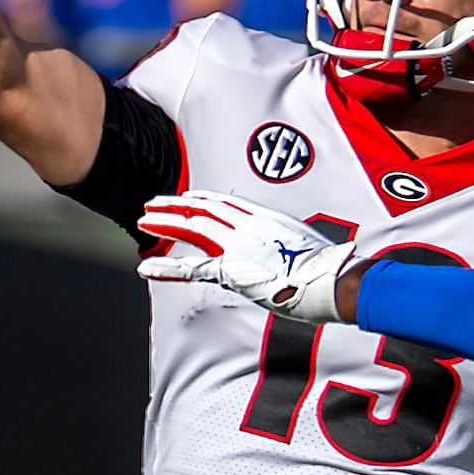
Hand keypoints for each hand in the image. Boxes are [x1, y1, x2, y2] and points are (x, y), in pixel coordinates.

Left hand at [136, 192, 352, 317]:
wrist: (330, 278)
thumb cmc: (329, 268)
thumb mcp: (310, 245)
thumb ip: (294, 246)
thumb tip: (301, 253)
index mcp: (266, 218)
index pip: (226, 203)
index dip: (203, 199)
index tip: (189, 197)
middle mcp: (248, 226)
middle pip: (204, 210)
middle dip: (176, 206)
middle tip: (153, 204)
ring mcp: (237, 246)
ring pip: (192, 228)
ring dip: (166, 223)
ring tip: (143, 219)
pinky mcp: (231, 270)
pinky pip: (191, 268)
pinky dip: (166, 268)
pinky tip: (145, 268)